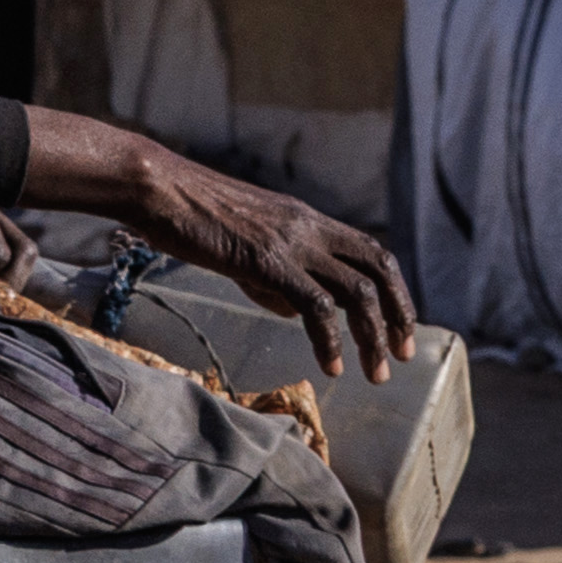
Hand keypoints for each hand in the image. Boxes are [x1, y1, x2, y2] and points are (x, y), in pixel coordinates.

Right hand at [120, 142, 416, 380]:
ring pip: (356, 292)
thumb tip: (297, 311)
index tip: (397, 326)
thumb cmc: (186, 215)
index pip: (370, 253)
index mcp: (306, 219)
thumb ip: (275, 275)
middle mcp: (309, 227)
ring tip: (375, 373)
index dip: (393, 290)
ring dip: (373, 337)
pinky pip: (316, 307)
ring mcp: (291, 243)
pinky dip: (331, 341)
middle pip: (377, 270)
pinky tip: (332, 366)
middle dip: (398, 315)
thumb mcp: (242, 243)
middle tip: (403, 355)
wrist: (158, 189)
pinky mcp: (268, 261)